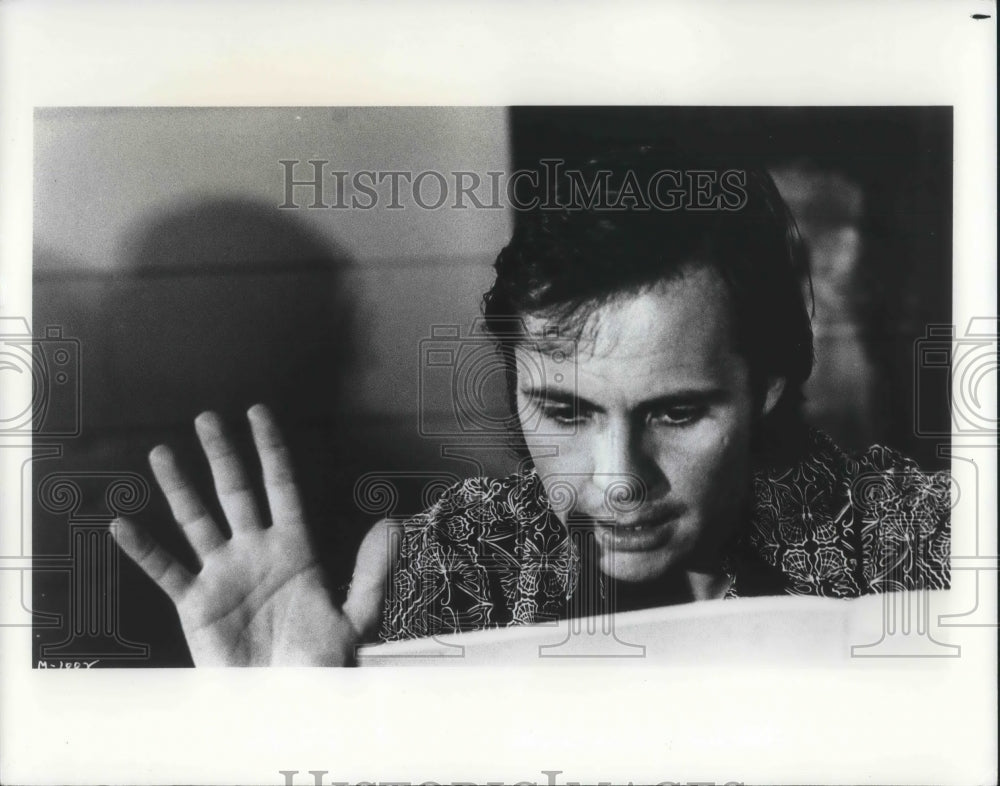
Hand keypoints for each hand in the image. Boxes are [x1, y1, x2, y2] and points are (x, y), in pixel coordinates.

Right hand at [111, 404, 395, 665]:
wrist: (285, 705)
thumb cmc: (322, 665)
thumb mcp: (355, 618)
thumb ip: (370, 572)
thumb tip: (391, 523)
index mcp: (295, 548)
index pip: (281, 486)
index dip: (270, 449)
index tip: (259, 413)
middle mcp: (255, 552)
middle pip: (236, 492)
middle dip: (222, 454)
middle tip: (206, 417)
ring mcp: (223, 574)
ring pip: (196, 520)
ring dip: (179, 487)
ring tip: (161, 452)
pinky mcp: (196, 603)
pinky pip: (166, 570)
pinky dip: (144, 549)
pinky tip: (123, 524)